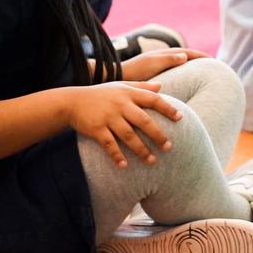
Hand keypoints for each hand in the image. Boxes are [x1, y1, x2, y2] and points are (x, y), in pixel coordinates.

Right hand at [66, 81, 182, 168]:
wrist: (71, 101)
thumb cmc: (101, 94)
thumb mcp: (120, 86)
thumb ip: (141, 86)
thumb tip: (161, 86)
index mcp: (128, 94)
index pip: (153, 99)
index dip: (167, 108)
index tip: (180, 118)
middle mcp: (120, 105)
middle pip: (144, 121)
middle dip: (157, 135)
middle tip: (169, 147)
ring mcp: (108, 117)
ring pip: (128, 135)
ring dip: (141, 149)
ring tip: (152, 161)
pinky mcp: (96, 129)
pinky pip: (109, 144)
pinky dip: (116, 155)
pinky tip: (124, 166)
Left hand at [119, 48, 206, 82]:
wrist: (116, 77)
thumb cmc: (134, 71)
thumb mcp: (152, 63)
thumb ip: (168, 59)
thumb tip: (185, 56)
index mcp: (165, 54)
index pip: (188, 53)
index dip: (201, 56)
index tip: (214, 61)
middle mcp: (163, 59)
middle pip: (186, 58)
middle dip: (199, 62)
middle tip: (213, 69)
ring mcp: (159, 67)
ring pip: (181, 67)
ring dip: (192, 69)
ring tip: (203, 78)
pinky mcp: (155, 77)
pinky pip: (175, 75)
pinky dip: (183, 77)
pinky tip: (186, 87)